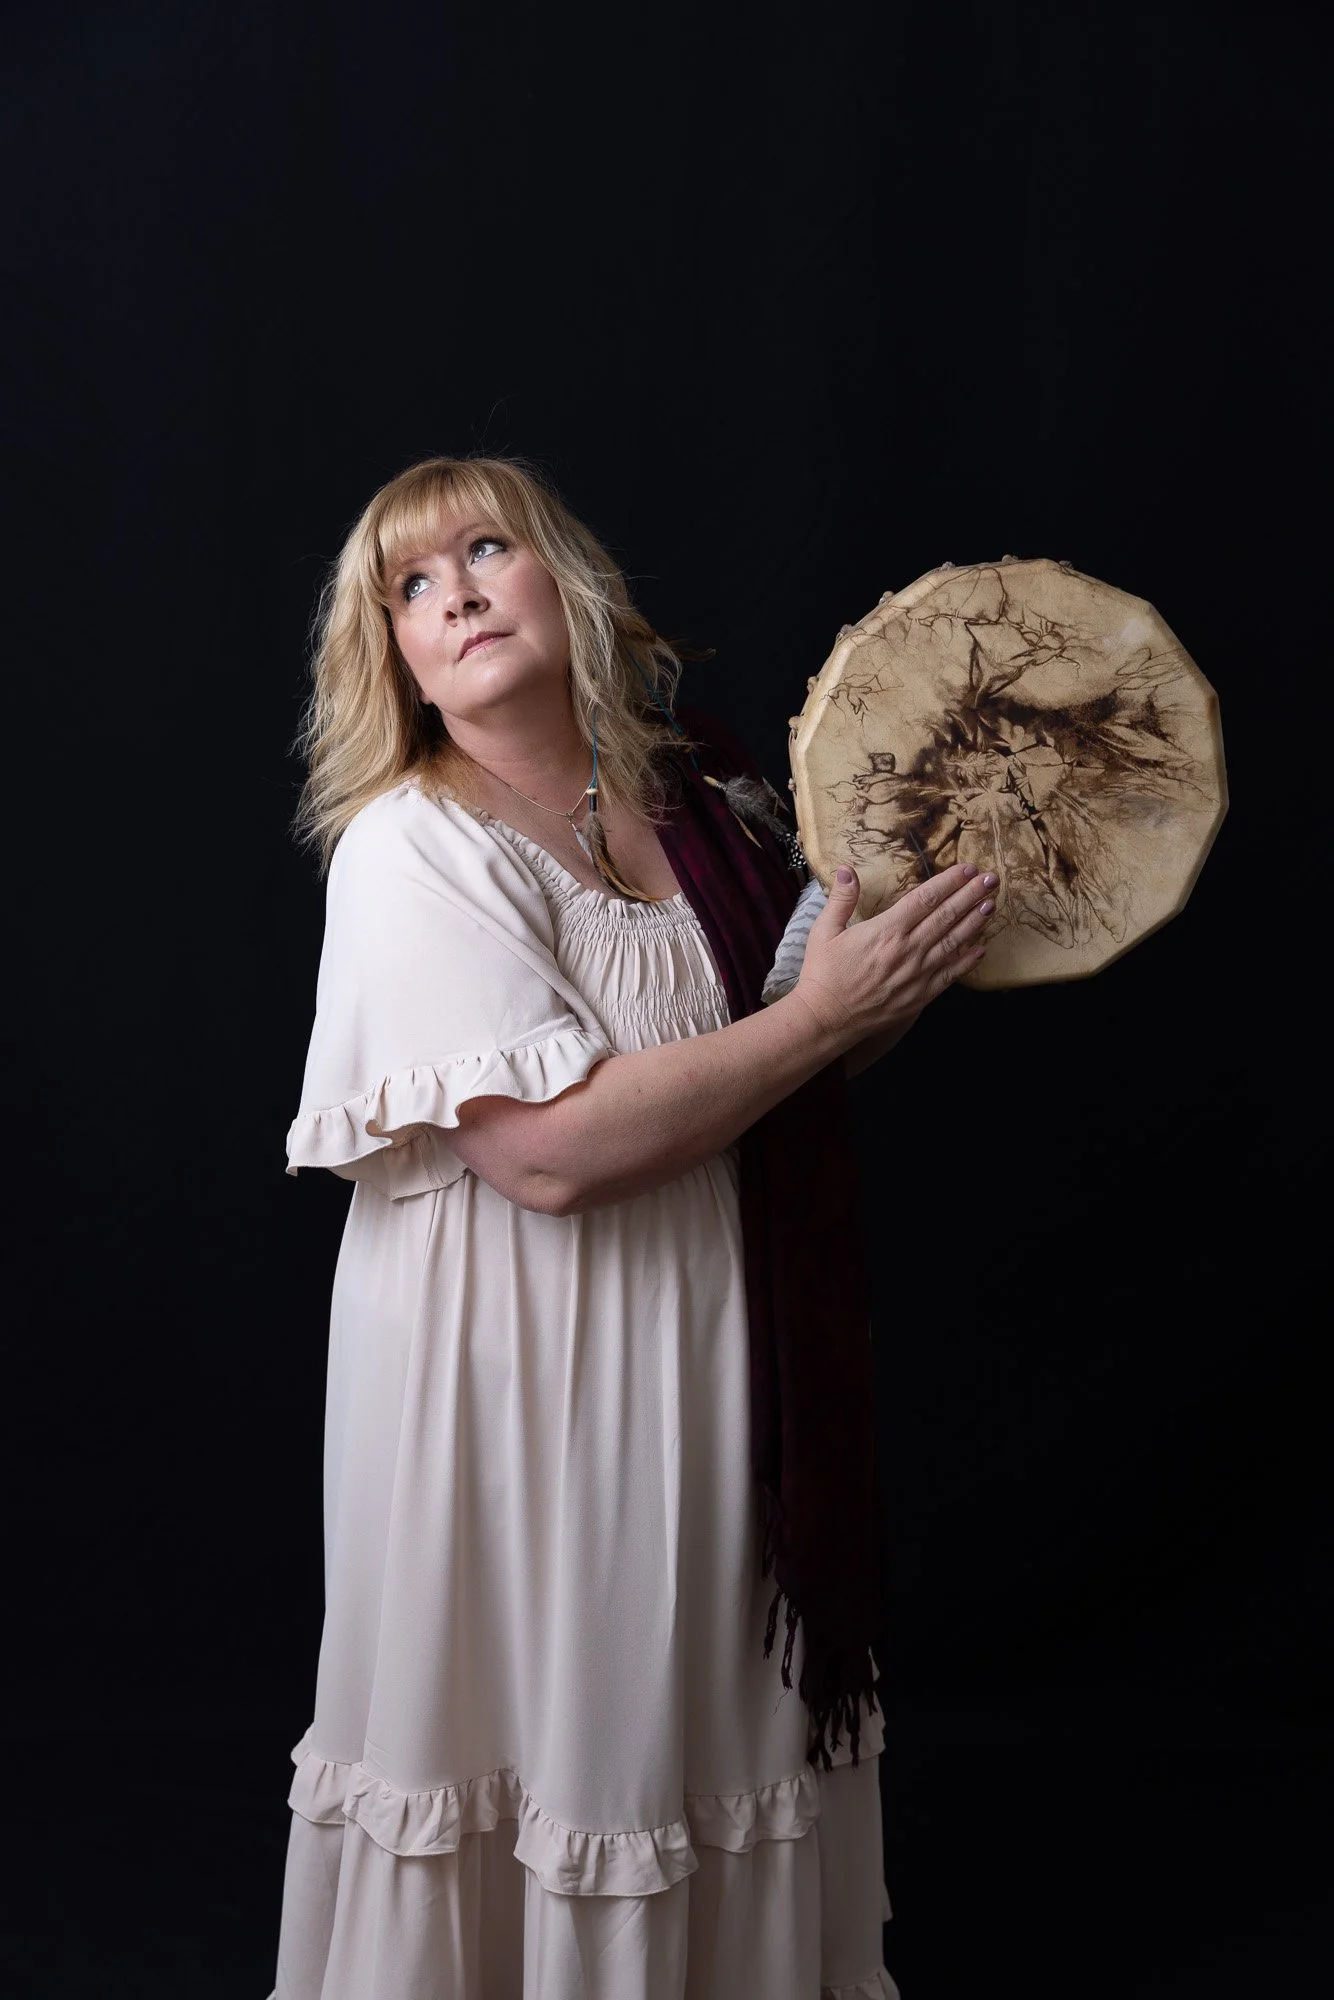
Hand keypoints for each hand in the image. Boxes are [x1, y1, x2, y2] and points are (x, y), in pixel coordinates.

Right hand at [790, 862, 993, 1051]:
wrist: (827, 1018)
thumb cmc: (823, 974)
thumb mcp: (824, 931)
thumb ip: (841, 899)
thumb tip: (847, 870)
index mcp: (886, 930)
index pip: (925, 899)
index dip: (949, 882)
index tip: (966, 869)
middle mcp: (907, 950)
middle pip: (946, 916)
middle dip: (971, 895)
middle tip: (991, 880)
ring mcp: (917, 974)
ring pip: (953, 942)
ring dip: (975, 922)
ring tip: (991, 905)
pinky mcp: (920, 995)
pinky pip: (950, 974)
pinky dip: (967, 961)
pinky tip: (981, 949)